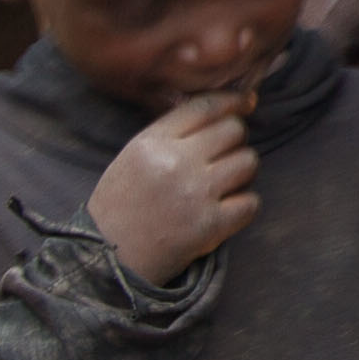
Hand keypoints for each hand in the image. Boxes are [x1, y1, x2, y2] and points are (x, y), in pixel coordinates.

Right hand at [90, 97, 260, 280]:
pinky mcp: (210, 226)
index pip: (205, 106)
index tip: (246, 102)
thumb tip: (220, 112)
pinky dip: (244, 205)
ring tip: (223, 185)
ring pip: (248, 162)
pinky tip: (227, 210)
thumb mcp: (133, 157)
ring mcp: (196, 194)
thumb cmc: (120, 207)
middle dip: (234, 141)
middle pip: (233, 131)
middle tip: (222, 158)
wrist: (107, 258)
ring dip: (241, 172)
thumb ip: (171, 133)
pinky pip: (251, 202)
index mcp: (152, 142)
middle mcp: (176, 162)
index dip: (233, 101)